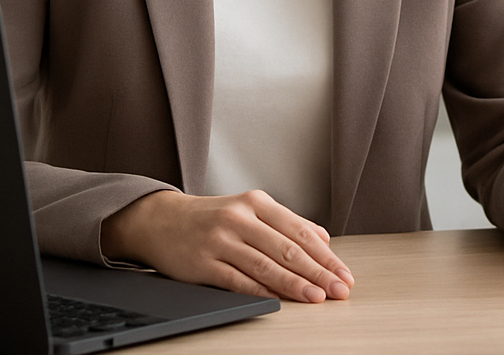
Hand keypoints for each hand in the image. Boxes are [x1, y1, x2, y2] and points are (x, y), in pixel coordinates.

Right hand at [99, 189, 353, 302]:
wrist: (160, 220)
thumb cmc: (211, 217)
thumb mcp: (249, 209)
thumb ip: (285, 224)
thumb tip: (323, 240)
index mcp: (257, 202)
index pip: (300, 231)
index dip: (325, 255)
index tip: (344, 273)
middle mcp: (240, 217)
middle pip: (287, 249)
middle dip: (318, 272)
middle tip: (338, 289)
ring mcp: (220, 239)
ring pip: (265, 265)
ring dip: (294, 284)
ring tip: (316, 297)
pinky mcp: (203, 262)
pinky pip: (237, 280)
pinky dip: (260, 291)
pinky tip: (278, 301)